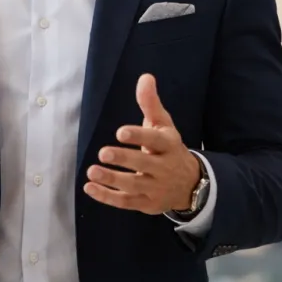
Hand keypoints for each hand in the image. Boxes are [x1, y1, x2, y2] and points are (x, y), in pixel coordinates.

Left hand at [84, 73, 200, 214]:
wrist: (190, 184)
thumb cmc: (169, 148)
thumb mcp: (163, 125)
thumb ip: (150, 103)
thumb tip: (145, 77)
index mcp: (168, 145)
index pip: (155, 140)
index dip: (139, 136)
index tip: (120, 132)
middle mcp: (164, 168)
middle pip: (143, 164)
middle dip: (123, 159)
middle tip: (103, 153)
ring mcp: (156, 188)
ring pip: (133, 185)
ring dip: (112, 179)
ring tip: (92, 170)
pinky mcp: (147, 203)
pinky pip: (126, 202)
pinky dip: (107, 197)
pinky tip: (90, 188)